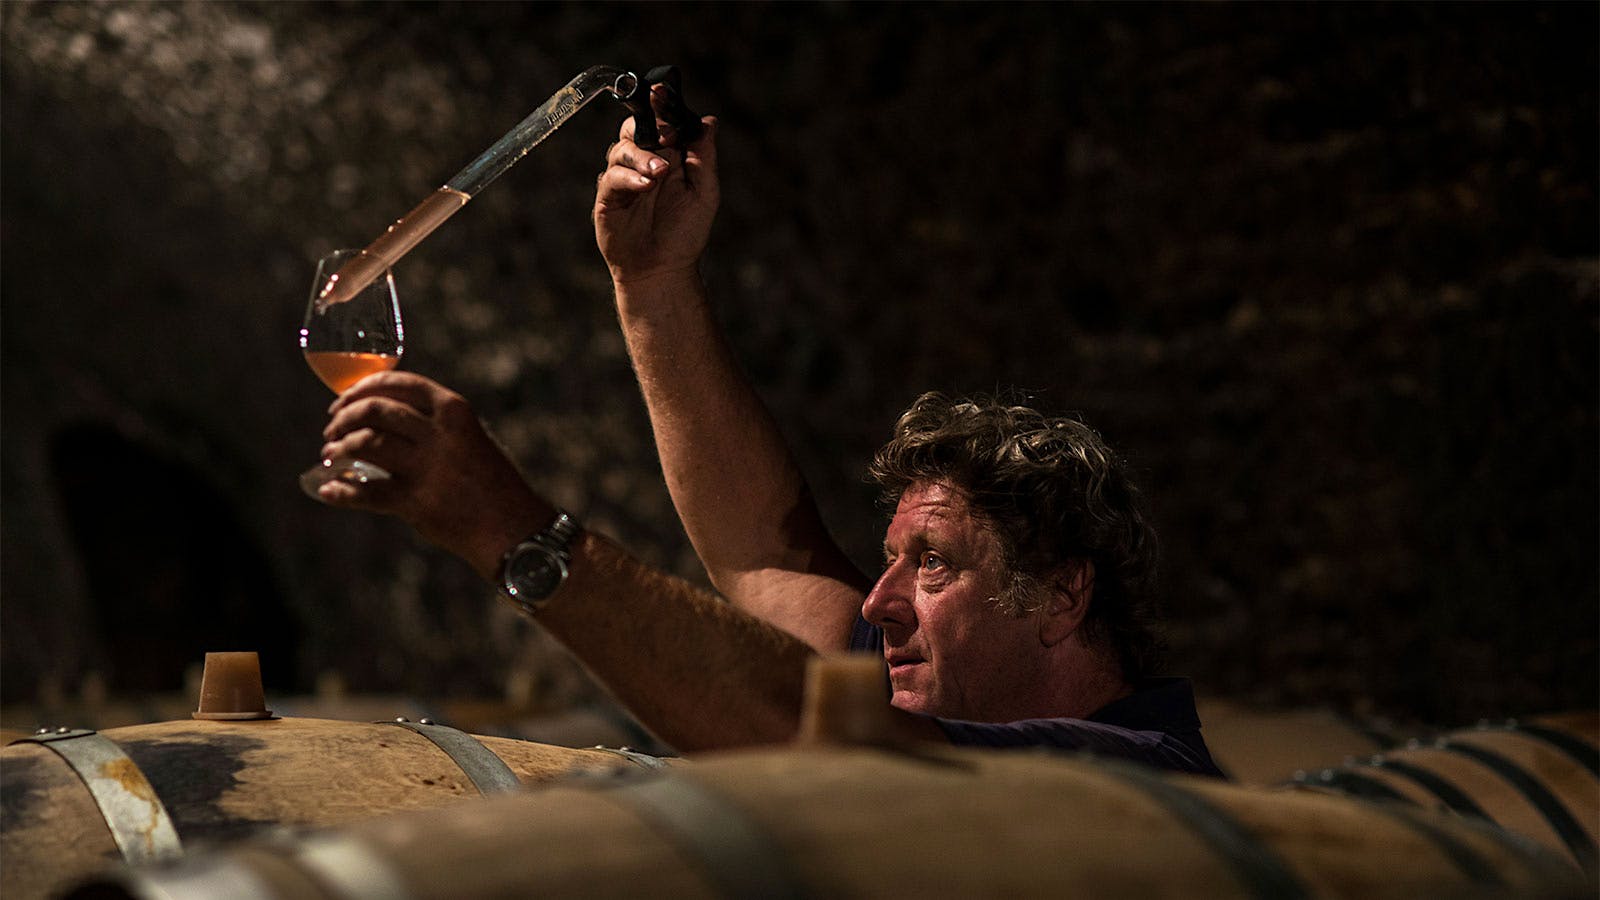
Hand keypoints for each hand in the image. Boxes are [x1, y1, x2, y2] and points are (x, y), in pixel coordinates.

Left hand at [316, 372, 552, 578]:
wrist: (514, 528)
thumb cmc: (491, 483)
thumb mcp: (471, 438)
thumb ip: (434, 424)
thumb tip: (380, 415)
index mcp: (455, 411)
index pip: (397, 383)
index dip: (361, 389)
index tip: (343, 401)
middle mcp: (441, 434)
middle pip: (375, 410)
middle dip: (344, 417)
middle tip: (332, 430)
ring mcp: (428, 468)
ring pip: (365, 444)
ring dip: (338, 450)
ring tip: (330, 457)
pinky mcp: (417, 503)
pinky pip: (366, 492)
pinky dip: (340, 492)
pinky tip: (328, 490)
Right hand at [594, 85, 718, 285]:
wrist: (663, 269)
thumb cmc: (685, 234)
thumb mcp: (705, 192)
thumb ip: (704, 156)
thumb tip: (710, 121)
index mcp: (668, 156)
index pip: (661, 121)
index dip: (660, 105)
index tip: (661, 92)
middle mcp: (644, 162)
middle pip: (636, 127)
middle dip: (648, 126)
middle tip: (667, 138)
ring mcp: (624, 178)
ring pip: (622, 148)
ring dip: (643, 156)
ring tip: (661, 173)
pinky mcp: (607, 196)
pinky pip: (612, 176)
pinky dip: (629, 177)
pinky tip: (646, 186)